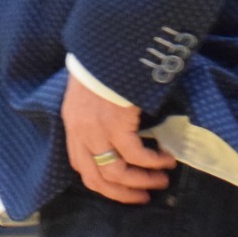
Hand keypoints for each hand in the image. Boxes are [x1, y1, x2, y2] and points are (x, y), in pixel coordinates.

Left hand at [60, 71, 175, 203]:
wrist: (109, 40)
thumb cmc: (105, 61)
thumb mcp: (91, 91)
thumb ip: (97, 114)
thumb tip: (121, 134)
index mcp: (72, 123)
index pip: (81, 167)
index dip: (103, 184)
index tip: (124, 189)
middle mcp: (79, 130)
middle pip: (96, 178)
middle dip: (122, 193)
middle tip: (145, 197)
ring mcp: (95, 128)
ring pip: (116, 172)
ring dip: (141, 181)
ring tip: (162, 180)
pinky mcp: (115, 123)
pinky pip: (135, 155)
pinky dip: (152, 162)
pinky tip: (165, 159)